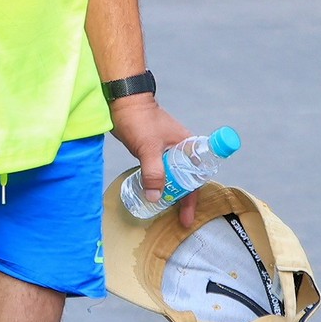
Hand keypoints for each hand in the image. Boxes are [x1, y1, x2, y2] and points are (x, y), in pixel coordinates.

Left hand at [108, 92, 191, 207]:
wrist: (122, 101)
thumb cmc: (139, 119)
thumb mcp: (148, 148)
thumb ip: (153, 173)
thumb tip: (156, 198)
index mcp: (187, 147)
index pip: (197, 177)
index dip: (195, 197)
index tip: (189, 216)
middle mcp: (181, 150)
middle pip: (188, 180)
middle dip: (185, 200)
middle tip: (181, 220)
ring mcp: (167, 151)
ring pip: (174, 177)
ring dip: (172, 193)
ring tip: (168, 212)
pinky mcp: (154, 151)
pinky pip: (161, 173)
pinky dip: (160, 185)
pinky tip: (154, 194)